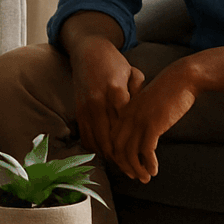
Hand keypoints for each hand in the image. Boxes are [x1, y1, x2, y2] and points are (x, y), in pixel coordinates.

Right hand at [69, 40, 144, 159]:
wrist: (87, 51)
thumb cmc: (114, 62)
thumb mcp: (132, 73)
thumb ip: (140, 93)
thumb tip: (145, 114)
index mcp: (114, 91)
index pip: (124, 124)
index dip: (134, 144)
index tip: (146, 158)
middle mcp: (97, 101)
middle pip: (109, 139)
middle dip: (123, 159)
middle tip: (136, 173)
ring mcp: (85, 107)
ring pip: (96, 141)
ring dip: (110, 158)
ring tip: (124, 168)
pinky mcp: (78, 110)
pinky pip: (85, 136)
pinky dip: (96, 149)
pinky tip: (108, 156)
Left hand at [107, 59, 200, 181]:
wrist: (181, 79)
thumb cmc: (168, 91)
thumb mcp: (148, 104)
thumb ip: (140, 117)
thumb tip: (142, 136)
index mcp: (124, 111)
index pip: (113, 139)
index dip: (118, 156)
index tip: (127, 166)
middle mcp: (128, 117)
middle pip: (117, 149)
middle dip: (125, 166)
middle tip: (134, 177)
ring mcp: (139, 121)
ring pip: (130, 153)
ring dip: (137, 169)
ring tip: (145, 178)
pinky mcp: (153, 125)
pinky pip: (146, 151)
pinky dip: (148, 164)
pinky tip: (154, 170)